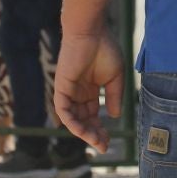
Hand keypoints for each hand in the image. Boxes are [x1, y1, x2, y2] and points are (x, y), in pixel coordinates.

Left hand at [54, 28, 127, 152]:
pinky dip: (72, 122)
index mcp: (91, 89)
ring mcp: (69, 90)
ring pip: (73, 119)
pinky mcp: (61, 87)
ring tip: (96, 141)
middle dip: (93, 134)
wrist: (91, 31)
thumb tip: (114, 116)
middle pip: (84, 120)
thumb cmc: (105, 48)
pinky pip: (64, 110)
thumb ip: (114, 96)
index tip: (109, 141)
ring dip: (84, 132)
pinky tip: (83, 131)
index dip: (100, 129)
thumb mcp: (115, 77)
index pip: (93, 115)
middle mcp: (78, 92)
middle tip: (104, 146)